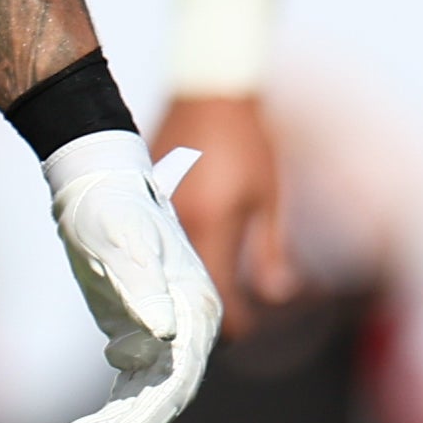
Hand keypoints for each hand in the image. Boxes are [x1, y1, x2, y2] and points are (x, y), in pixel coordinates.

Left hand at [45, 130, 223, 422]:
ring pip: (144, 400)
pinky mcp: (137, 336)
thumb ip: (142, 284)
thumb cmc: (110, 203)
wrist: (98, 179)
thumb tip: (165, 333)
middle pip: (161, 399)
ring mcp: (165, 335)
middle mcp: (189, 329)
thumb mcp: (120, 239)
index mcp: (194, 308)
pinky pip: (128, 390)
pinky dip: (107, 416)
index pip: (175, 380)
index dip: (141, 416)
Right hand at [158, 93, 296, 336]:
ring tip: (212, 298)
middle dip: (208, 316)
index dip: (236, 325)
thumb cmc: (246, 141)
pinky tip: (190, 268)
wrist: (207, 91)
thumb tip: (278, 295)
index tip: (251, 331)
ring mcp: (155, 212)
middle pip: (185, 295)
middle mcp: (175, 225)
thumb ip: (270, 251)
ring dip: (188, 292)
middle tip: (232, 323)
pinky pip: (155, 248)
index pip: (218, 299)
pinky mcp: (145, 201)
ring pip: (167, 274)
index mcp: (208, 225)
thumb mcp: (267, 197)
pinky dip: (172, 266)